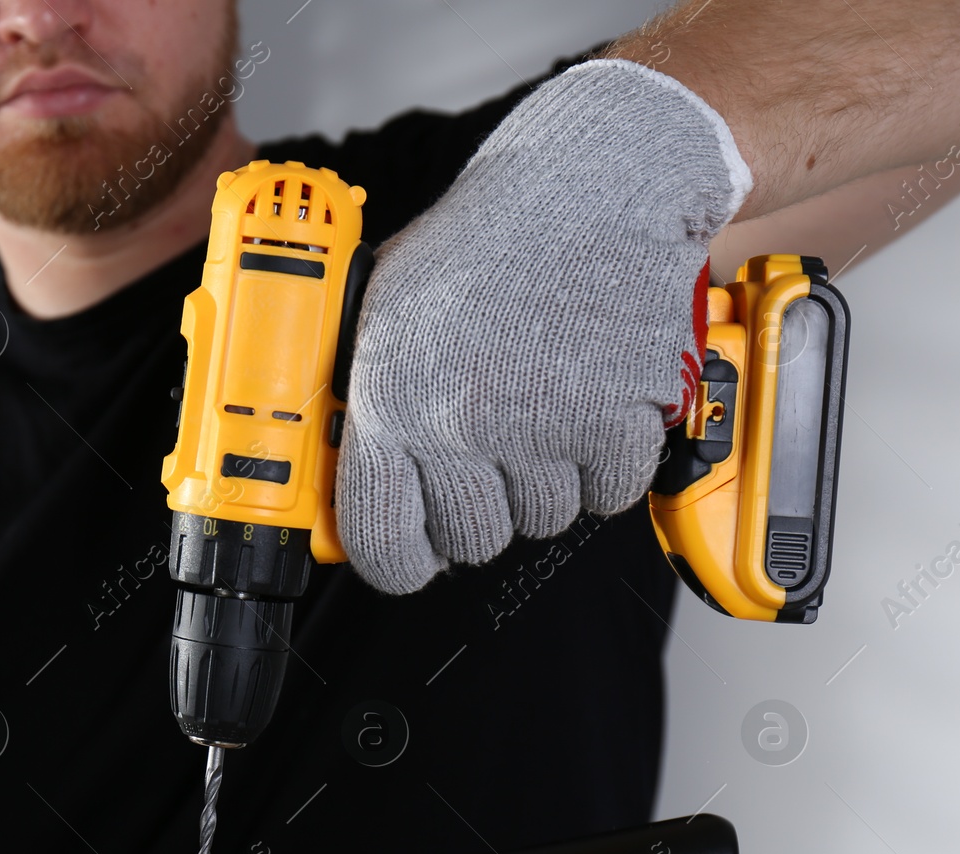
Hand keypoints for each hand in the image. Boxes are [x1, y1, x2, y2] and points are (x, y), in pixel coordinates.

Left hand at [335, 59, 751, 594]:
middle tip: (492, 447)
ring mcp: (539, 428)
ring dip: (546, 479)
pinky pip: (607, 495)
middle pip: (470, 541)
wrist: (593, 188)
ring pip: (541, 520)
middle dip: (482, 507)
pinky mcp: (615, 424)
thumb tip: (345, 479)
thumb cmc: (486, 244)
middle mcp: (458, 423)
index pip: (381, 543)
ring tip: (541, 401)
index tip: (413, 551)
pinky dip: (606, 461)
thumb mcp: (386, 310)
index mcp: (390, 399)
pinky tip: (589, 396)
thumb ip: (366, 399)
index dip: (399, 559)